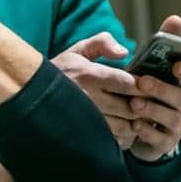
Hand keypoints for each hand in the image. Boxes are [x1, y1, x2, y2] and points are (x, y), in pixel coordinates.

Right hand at [52, 32, 139, 148]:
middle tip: (150, 103)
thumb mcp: (77, 50)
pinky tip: (123, 127)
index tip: (148, 85)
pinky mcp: (83, 133)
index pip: (128, 83)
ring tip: (138, 116)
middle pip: (129, 106)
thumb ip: (102, 43)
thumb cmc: (60, 70)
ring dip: (134, 122)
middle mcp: (87, 98)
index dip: (143, 85)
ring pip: (123, 125)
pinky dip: (122, 135)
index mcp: (89, 75)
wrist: (30, 93)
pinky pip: (112, 138)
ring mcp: (85, 118)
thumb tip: (124, 52)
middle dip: (143, 105)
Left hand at [128, 15, 180, 161]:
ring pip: (171, 118)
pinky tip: (133, 124)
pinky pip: (158, 138)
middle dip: (163, 89)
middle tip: (142, 81)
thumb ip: (164, 41)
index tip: (177, 65)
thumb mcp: (150, 63)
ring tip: (133, 103)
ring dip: (152, 109)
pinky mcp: (163, 142)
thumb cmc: (144, 86)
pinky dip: (146, 130)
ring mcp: (176, 125)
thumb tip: (176, 18)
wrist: (133, 123)